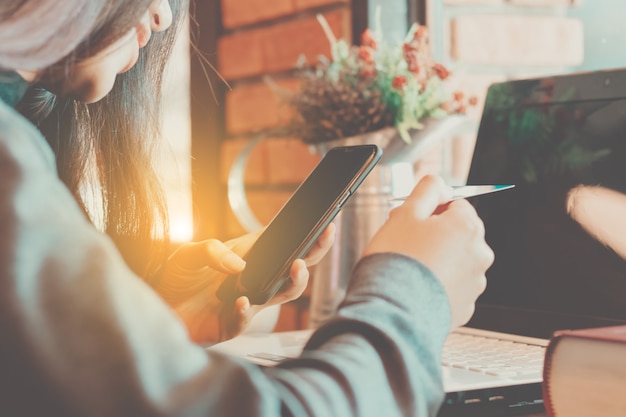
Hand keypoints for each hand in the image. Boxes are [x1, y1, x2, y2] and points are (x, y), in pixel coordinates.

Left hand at [154, 224, 334, 343]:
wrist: (156, 308)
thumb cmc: (174, 278)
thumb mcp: (188, 254)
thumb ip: (211, 251)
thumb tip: (240, 265)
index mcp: (250, 257)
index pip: (285, 244)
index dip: (307, 233)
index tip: (324, 220)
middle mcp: (256, 280)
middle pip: (297, 268)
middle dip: (315, 251)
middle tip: (325, 235)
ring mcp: (248, 303)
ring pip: (285, 294)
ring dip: (296, 281)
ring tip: (296, 265)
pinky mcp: (231, 324)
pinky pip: (245, 320)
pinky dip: (246, 312)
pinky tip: (241, 301)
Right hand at [363, 175, 493, 328]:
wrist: (392, 310)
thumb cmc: (396, 261)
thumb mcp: (406, 212)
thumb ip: (427, 189)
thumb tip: (440, 184)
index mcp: (468, 228)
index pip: (456, 204)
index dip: (431, 210)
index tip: (412, 221)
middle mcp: (479, 255)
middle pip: (457, 233)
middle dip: (434, 234)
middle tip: (405, 243)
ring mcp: (474, 284)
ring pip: (454, 261)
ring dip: (436, 260)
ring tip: (409, 269)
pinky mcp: (464, 307)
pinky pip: (451, 287)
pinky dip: (436, 284)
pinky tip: (415, 287)